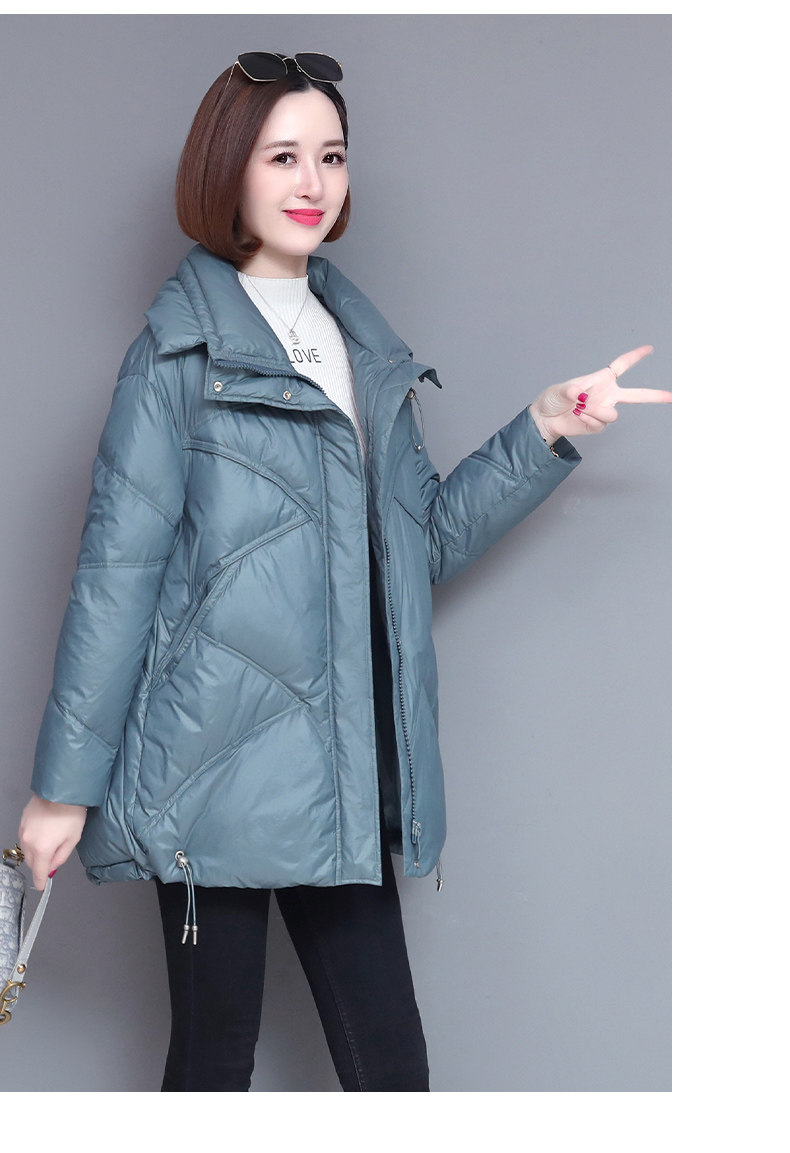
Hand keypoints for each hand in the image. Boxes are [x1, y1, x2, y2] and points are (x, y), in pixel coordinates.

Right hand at [17, 795, 87, 889]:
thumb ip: (61, 856)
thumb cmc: (72, 812)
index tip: (42, 886)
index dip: (41, 881)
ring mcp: (23, 830)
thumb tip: (53, 867)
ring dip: (36, 852)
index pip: (39, 872)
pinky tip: (44, 831)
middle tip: (54, 857)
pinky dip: (33, 839)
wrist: (62, 789)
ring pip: (27, 850)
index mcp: (43, 849)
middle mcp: (29, 841)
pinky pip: (25, 837)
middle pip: (32, 862)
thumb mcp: (73, 838)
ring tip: (51, 840)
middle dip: (41, 864)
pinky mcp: (22, 821)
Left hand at [529, 346, 670, 445]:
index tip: (650, 349)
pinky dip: (588, 419)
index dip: (635, 356)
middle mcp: (607, 394)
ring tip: (580, 408)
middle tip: (673, 397)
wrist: (547, 419)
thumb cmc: (554, 399)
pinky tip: (578, 416)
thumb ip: (571, 391)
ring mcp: (604, 410)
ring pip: (613, 415)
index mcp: (601, 379)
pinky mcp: (598, 424)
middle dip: (655, 396)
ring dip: (596, 412)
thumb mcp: (560, 389)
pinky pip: (600, 424)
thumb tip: (581, 396)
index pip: (622, 365)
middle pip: (636, 395)